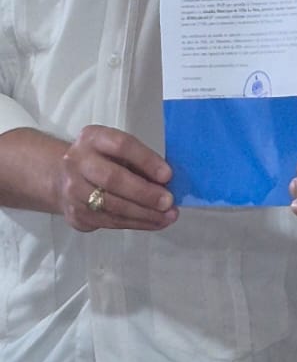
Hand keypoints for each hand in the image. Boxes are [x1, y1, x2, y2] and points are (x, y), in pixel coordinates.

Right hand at [60, 125, 177, 231]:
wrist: (63, 178)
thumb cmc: (102, 160)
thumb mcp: (117, 150)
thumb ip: (139, 161)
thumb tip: (167, 182)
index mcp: (92, 138)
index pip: (121, 146)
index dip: (146, 161)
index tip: (168, 175)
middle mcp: (77, 162)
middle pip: (112, 179)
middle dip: (144, 193)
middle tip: (168, 201)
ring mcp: (72, 190)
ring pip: (111, 205)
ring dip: (144, 213)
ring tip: (168, 216)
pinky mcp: (75, 214)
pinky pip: (109, 221)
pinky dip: (136, 223)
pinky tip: (154, 222)